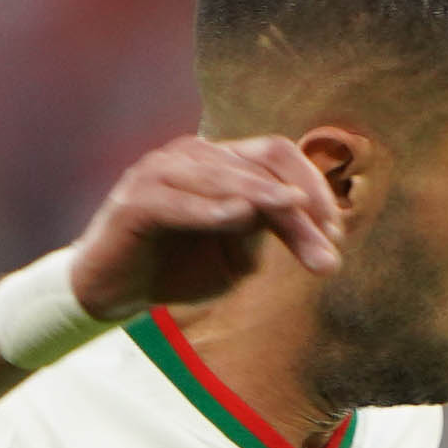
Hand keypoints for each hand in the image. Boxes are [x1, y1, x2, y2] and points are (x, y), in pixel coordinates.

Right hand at [64, 136, 342, 322]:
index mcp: (219, 162)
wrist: (111, 292)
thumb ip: (261, 235)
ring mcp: (160, 171)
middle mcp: (192, 154)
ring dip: (265, 203)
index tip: (336, 235)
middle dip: (300, 210)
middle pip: (261, 168)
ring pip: (225, 178)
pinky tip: (240, 216)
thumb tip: (294, 218)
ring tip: (296, 219)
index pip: (277, 160)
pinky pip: (179, 200)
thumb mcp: (234, 259)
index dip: (314, 189)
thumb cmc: (174, 270)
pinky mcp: (135, 199)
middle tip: (327, 254)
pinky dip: (211, 208)